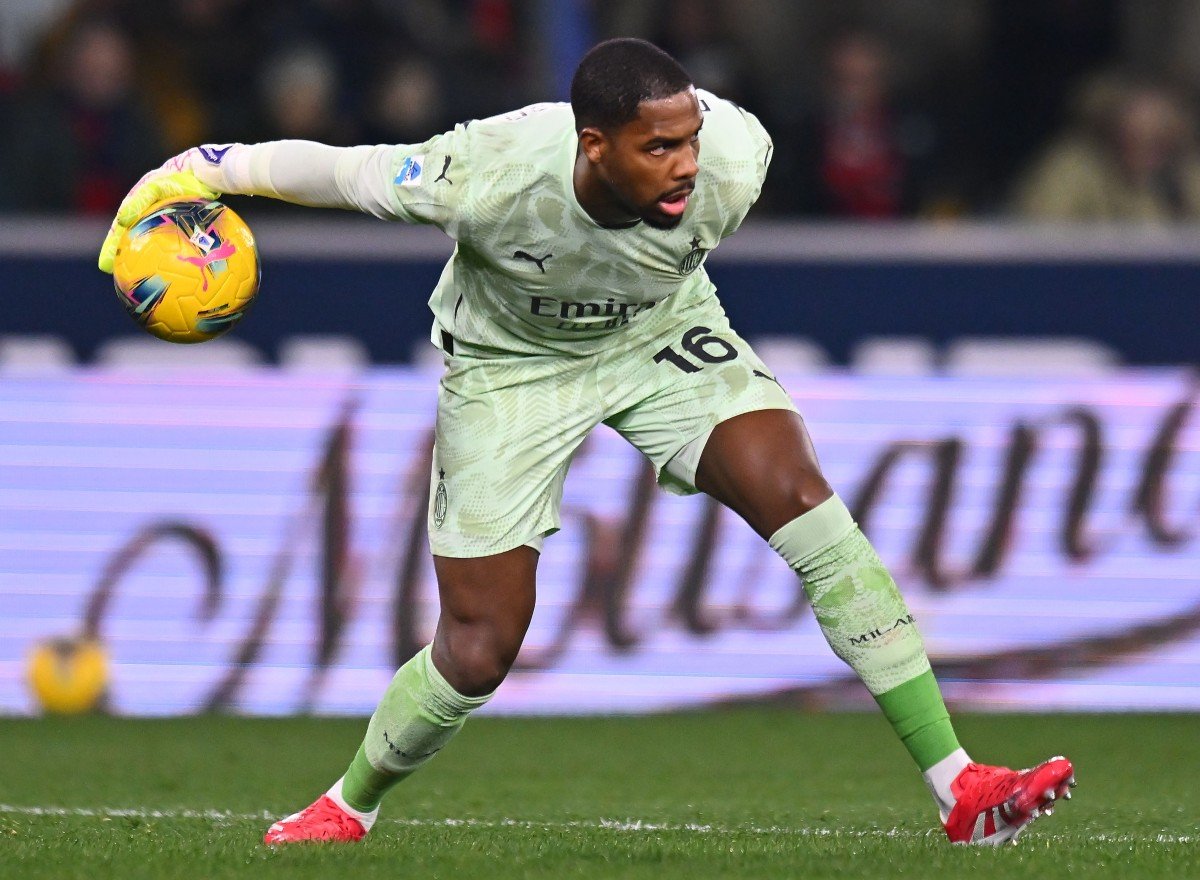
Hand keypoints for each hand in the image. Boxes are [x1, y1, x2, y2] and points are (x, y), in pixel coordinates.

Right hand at [98, 149, 222, 273]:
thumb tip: (122, 220)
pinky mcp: (182, 227)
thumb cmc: (177, 180)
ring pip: (153, 246)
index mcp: (137, 208)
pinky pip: (176, 247)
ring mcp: (165, 222)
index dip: (111, 249)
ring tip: (146, 280)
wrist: (201, 174)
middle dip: (125, 259)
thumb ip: (139, 201)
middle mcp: (148, 216)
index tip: (105, 266)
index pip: (119, 232)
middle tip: (121, 278)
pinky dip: (173, 259)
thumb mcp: (154, 187)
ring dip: (148, 262)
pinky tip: (180, 275)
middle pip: (133, 241)